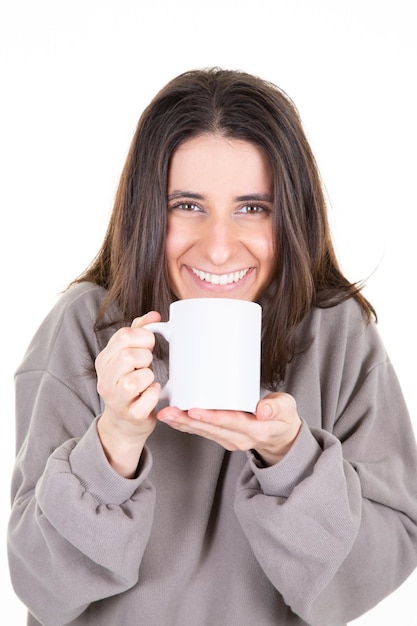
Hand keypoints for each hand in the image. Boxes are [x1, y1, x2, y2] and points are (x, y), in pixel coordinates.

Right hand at [95, 311, 161, 476]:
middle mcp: (105, 379)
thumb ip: (139, 333)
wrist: (125, 423)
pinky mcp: (130, 414)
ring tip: (148, 380)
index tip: (149, 344)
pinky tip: (152, 392)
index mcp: (104, 360)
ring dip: (149, 376)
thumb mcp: (129, 356)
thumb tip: (154, 315)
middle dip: (145, 356)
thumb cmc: (131, 385)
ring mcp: (116, 399)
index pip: (123, 336)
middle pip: (128, 355)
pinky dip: (154, 394)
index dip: (143, 336)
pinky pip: (146, 399)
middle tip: (147, 364)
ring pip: (135, 379)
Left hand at [157, 392, 301, 465]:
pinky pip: (202, 432)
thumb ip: (276, 407)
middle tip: (168, 412)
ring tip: (165, 414)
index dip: (213, 417)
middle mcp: (239, 438)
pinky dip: (186, 425)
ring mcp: (229, 440)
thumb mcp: (287, 408)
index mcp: (256, 430)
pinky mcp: (222, 438)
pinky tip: (173, 418)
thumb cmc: (283, 417)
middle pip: (211, 429)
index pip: (232, 423)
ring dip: (182, 423)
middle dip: (188, 420)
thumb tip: (262, 410)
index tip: (195, 410)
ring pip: (203, 432)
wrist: (281, 437)